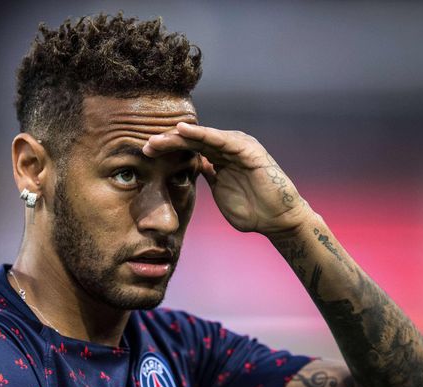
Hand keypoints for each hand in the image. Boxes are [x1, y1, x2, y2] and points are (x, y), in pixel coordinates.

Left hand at [144, 122, 312, 234]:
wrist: (277, 219)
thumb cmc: (251, 210)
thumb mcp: (220, 189)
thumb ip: (206, 176)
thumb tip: (188, 168)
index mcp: (219, 157)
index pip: (188, 148)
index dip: (167, 150)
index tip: (145, 154)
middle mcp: (227, 148)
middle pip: (192, 140)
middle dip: (168, 142)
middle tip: (145, 145)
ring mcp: (238, 146)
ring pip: (202, 136)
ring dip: (178, 137)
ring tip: (158, 139)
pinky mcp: (247, 150)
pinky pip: (221, 139)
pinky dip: (202, 134)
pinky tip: (184, 130)